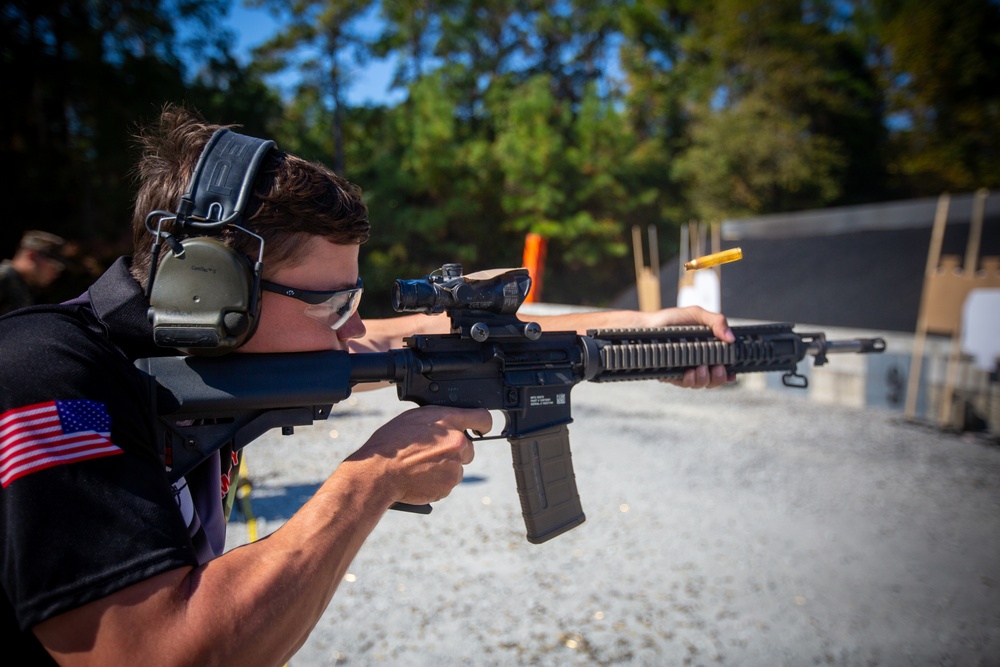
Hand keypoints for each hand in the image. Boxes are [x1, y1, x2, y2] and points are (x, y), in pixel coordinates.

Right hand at [347, 406, 491, 505]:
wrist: (379, 473)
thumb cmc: (391, 444)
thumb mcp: (414, 418)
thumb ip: (438, 420)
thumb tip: (448, 424)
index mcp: (447, 420)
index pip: (481, 417)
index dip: (483, 424)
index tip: (483, 428)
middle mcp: (456, 441)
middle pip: (468, 447)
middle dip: (455, 451)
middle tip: (431, 454)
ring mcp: (454, 464)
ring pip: (458, 466)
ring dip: (446, 467)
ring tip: (421, 466)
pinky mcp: (449, 484)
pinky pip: (449, 482)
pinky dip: (439, 482)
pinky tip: (421, 477)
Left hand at [643, 305, 735, 388]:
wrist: (647, 325)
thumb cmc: (671, 319)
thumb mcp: (697, 314)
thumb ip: (717, 321)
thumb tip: (731, 338)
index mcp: (706, 350)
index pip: (722, 367)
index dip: (729, 373)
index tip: (732, 373)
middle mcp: (697, 362)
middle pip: (714, 379)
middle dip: (719, 378)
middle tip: (718, 368)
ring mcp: (684, 370)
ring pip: (700, 383)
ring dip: (705, 379)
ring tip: (702, 367)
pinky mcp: (671, 375)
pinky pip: (683, 383)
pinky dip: (690, 380)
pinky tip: (690, 373)